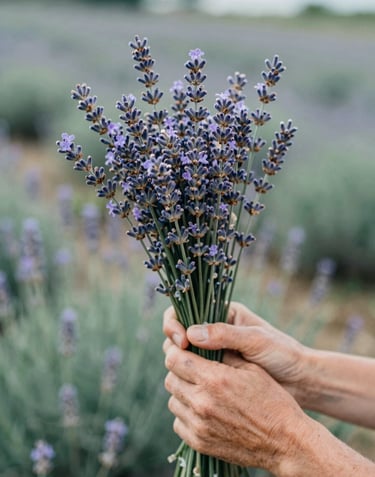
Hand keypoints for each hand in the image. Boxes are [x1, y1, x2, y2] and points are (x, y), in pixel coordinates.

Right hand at [163, 303, 308, 401]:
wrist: (301, 381)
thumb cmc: (283, 354)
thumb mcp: (255, 340)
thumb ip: (225, 334)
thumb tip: (190, 333)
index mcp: (222, 313)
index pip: (185, 311)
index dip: (175, 324)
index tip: (181, 341)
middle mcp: (214, 331)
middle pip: (179, 333)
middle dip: (174, 345)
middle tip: (179, 359)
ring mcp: (214, 353)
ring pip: (184, 355)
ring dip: (180, 364)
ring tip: (186, 376)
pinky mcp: (216, 373)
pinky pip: (195, 373)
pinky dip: (190, 379)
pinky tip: (191, 388)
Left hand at [164, 340, 309, 471]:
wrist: (284, 442)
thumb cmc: (272, 399)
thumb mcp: (251, 368)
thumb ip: (221, 353)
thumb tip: (199, 340)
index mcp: (214, 379)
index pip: (175, 358)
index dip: (176, 351)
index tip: (182, 349)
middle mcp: (202, 402)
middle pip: (170, 379)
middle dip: (179, 371)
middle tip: (193, 369)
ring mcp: (199, 425)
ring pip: (173, 401)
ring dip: (183, 392)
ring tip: (201, 390)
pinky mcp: (199, 442)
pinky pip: (178, 423)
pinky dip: (187, 414)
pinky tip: (204, 410)